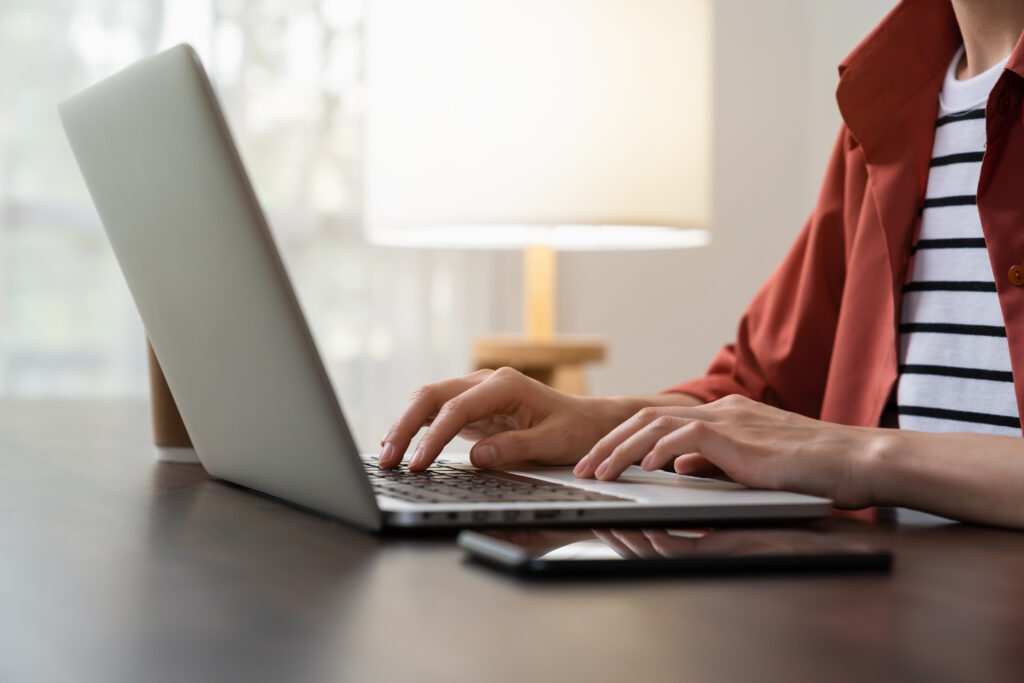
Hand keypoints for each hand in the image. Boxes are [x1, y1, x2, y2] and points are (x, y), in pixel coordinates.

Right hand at [379, 367, 628, 470]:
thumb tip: (477, 457)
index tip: (418, 464)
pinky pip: (437, 412)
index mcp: (504, 385)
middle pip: (431, 396)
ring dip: (405, 426)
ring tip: (387, 456)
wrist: (589, 422)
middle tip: (388, 459)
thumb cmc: (575, 430)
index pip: (456, 409)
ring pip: (428, 401)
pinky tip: (402, 446)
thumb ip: (514, 447)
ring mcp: (477, 391)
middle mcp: (485, 382)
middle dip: (405, 427)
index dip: (433, 437)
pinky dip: (417, 426)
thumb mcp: (552, 443)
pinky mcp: (473, 407)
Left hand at [572, 394, 876, 507]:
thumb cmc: (813, 468)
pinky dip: (659, 452)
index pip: (658, 422)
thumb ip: (713, 463)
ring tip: (598, 474)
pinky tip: (643, 469)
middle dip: (608, 445)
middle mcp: (720, 411)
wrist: (856, 459)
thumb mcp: (751, 466)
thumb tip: (678, 467)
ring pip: (657, 426)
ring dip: (621, 451)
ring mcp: (729, 420)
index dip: (623, 441)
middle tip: (583, 469)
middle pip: (645, 419)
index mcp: (723, 415)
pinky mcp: (740, 436)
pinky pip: (686, 437)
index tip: (600, 462)